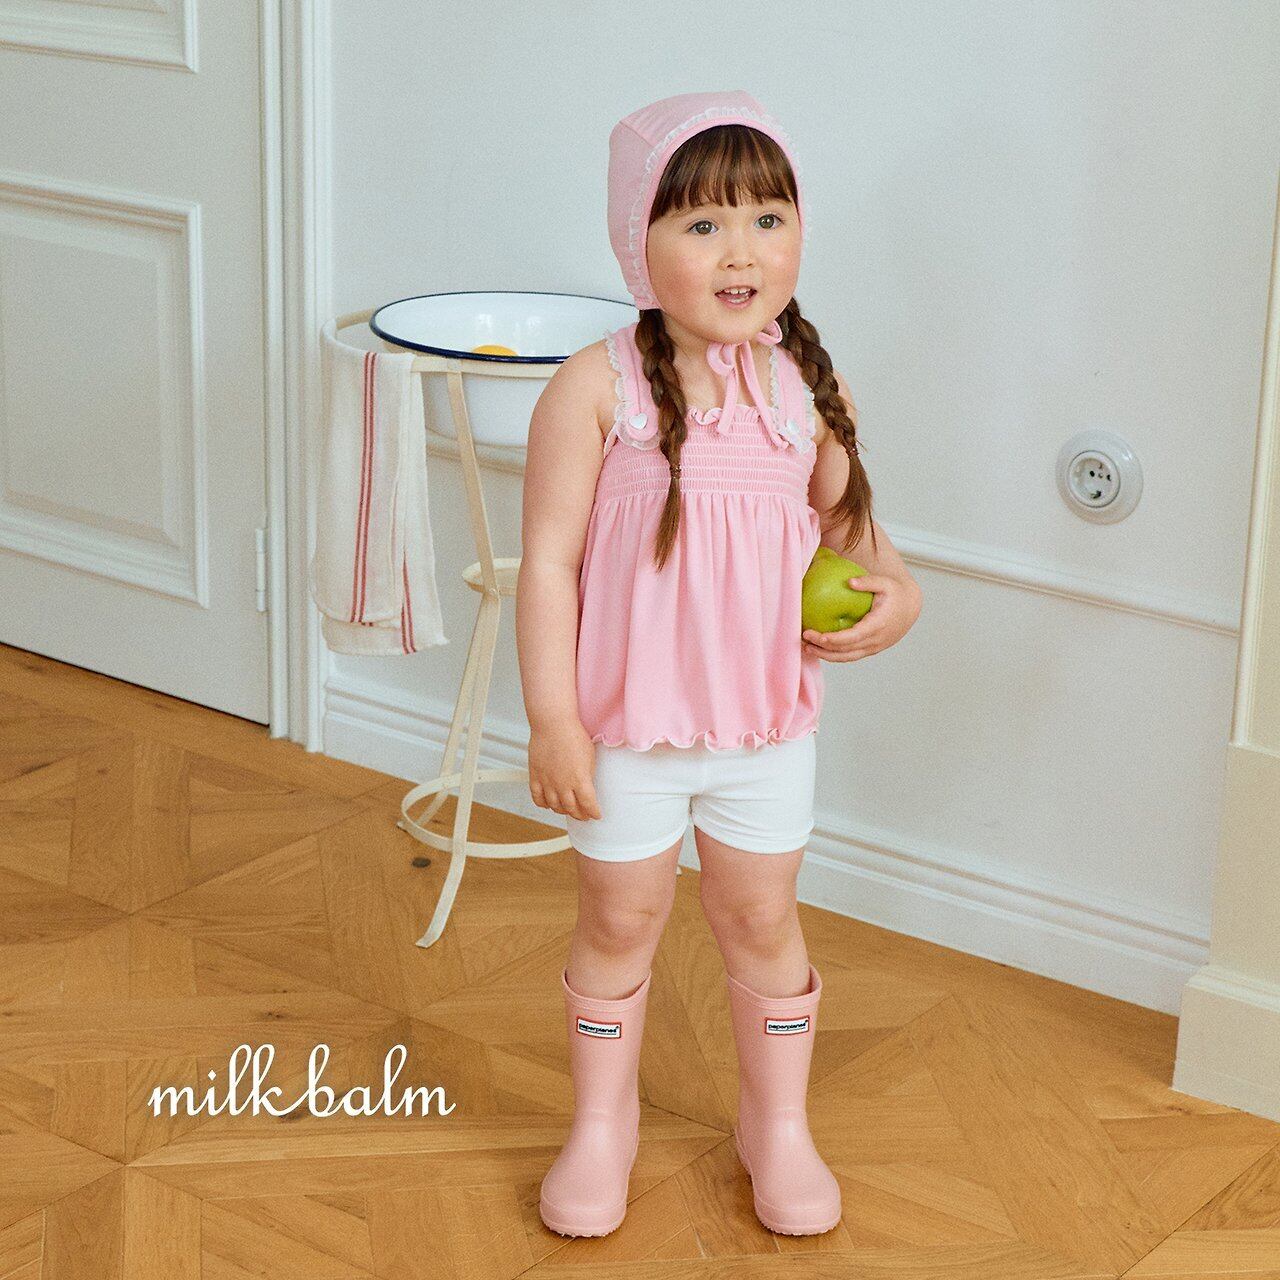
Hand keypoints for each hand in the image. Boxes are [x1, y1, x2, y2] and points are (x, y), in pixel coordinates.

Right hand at [528, 721, 602, 819]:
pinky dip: (544, 804)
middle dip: (580, 815)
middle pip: (572, 809)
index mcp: (580, 780)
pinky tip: (549, 803)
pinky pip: (537, 798)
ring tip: (568, 810)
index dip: (594, 812)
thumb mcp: (590, 758)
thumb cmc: (573, 735)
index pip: (589, 805)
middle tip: (584, 816)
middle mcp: (563, 785)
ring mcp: (547, 782)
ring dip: (563, 810)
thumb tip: (588, 787)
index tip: (596, 815)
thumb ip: (588, 776)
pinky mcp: (535, 777)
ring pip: (555, 806)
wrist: (554, 724)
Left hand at [802, 574, 920, 662]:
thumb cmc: (895, 594)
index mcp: (878, 625)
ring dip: (825, 655)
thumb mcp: (885, 583)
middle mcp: (875, 641)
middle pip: (845, 651)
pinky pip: (850, 655)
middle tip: (804, 639)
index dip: (834, 640)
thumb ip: (868, 582)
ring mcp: (873, 647)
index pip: (853, 637)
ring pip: (846, 657)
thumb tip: (850, 582)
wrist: (910, 608)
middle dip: (823, 648)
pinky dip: (834, 654)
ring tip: (806, 647)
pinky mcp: (870, 649)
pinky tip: (819, 647)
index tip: (816, 636)